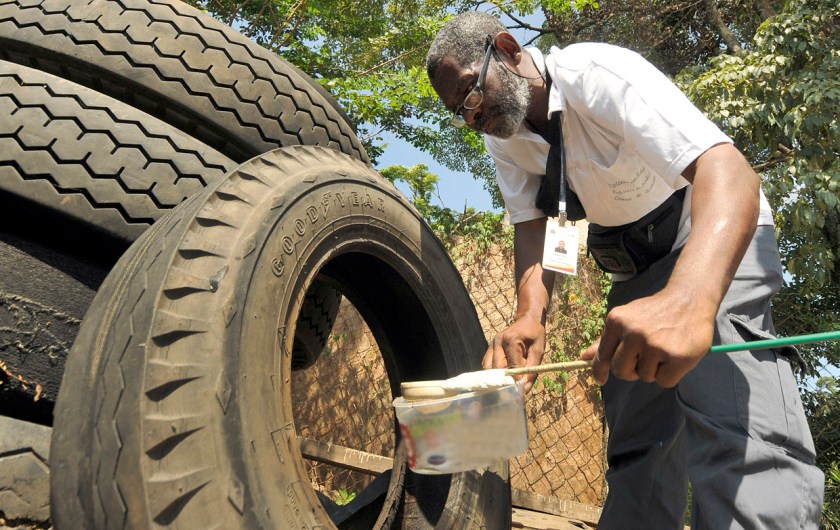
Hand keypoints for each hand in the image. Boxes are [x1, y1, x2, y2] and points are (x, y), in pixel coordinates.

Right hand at [483, 317, 545, 392]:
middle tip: (512, 391)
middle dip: (504, 381)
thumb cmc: (535, 334)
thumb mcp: (538, 350)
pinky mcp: (489, 348)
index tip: (520, 390)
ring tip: (505, 386)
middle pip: (496, 368)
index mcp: (511, 340)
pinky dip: (492, 373)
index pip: (511, 366)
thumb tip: (524, 388)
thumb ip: (532, 369)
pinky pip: (486, 364)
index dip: (515, 380)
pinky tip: (500, 378)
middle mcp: (498, 342)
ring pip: (488, 368)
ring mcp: (491, 344)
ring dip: (496, 378)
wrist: (527, 320)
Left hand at [580, 287, 714, 386]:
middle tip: (643, 358)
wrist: (689, 299)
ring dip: (653, 369)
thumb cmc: (654, 312)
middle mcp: (633, 332)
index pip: (603, 355)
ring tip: (663, 349)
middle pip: (621, 372)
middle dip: (631, 370)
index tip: (600, 379)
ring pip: (644, 377)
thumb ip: (607, 340)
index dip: (599, 371)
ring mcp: (655, 345)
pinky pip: (664, 381)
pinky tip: (674, 356)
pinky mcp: (677, 357)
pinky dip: (669, 375)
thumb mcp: (627, 319)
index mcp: (617, 321)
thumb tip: (584, 357)